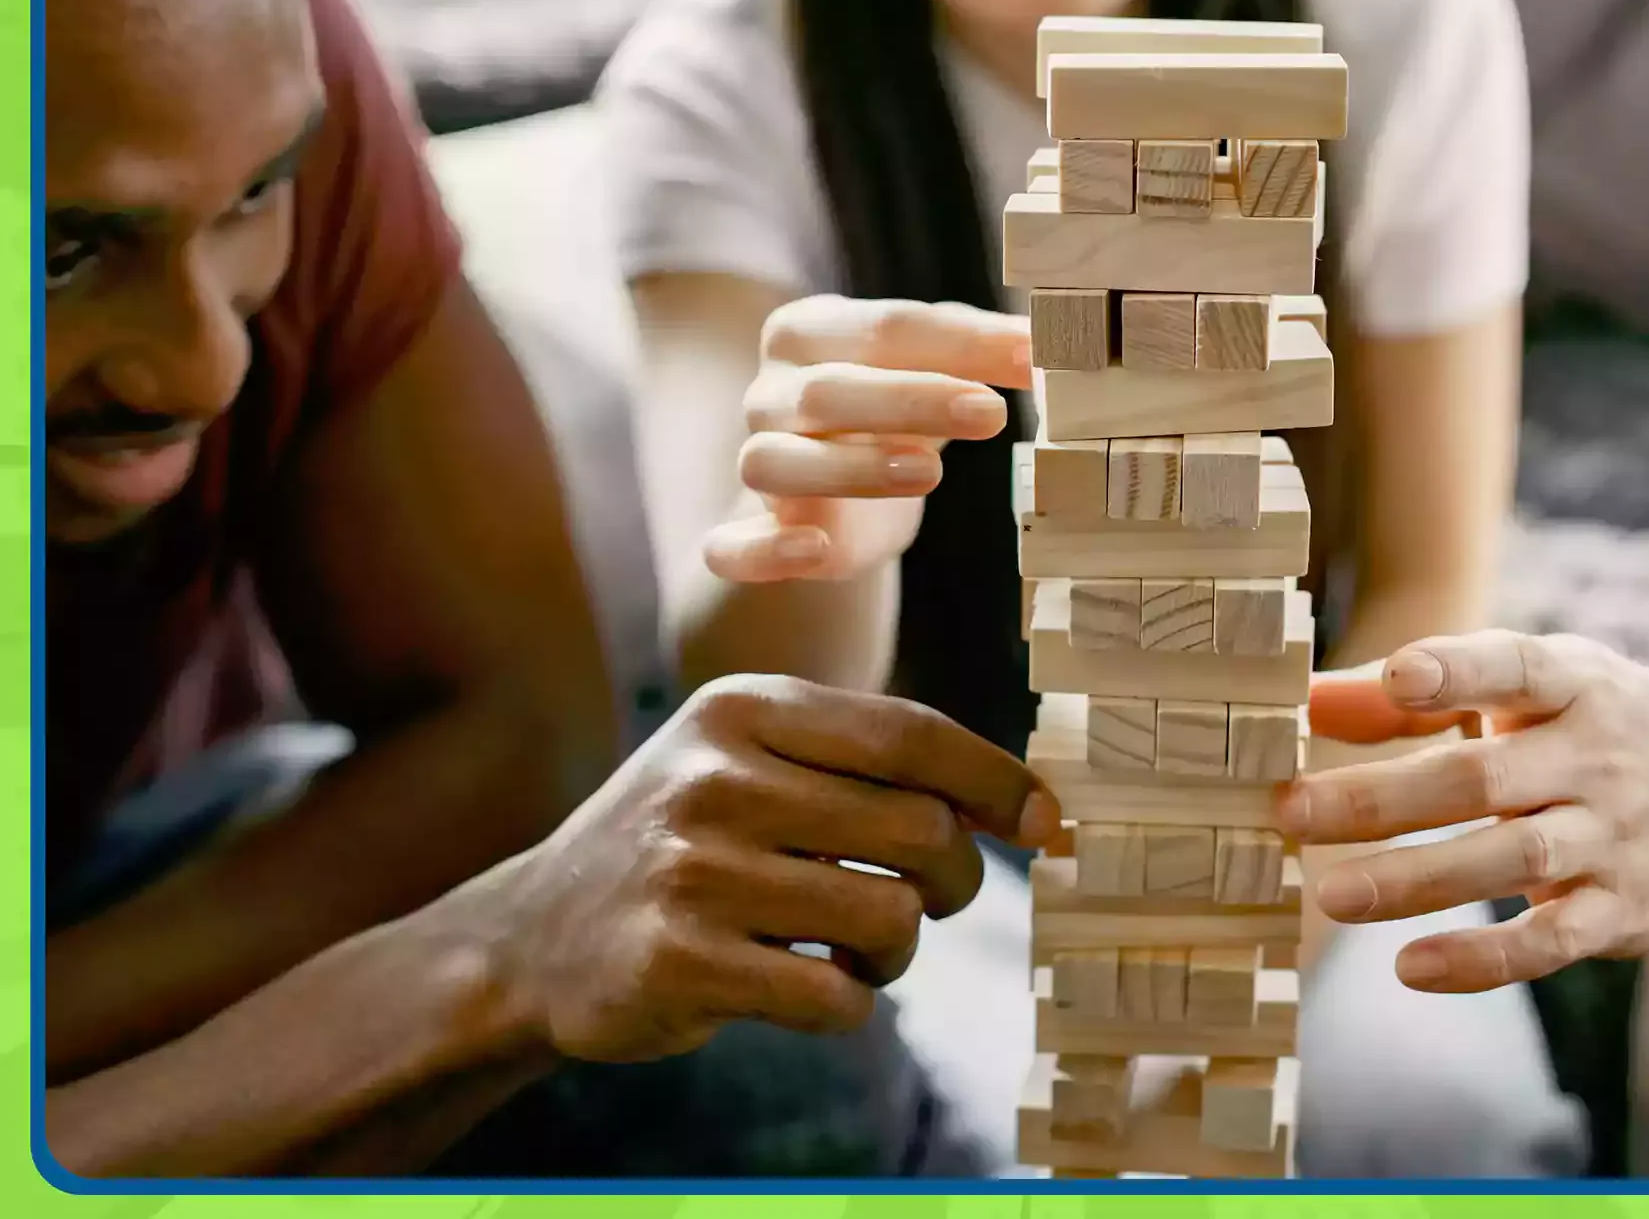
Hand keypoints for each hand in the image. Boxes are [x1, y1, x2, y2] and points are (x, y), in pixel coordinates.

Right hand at [484, 674, 1058, 1063]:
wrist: (531, 939)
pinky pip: (833, 997)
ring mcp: (693, 869)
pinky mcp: (680, 961)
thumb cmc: (679, 846)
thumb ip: (860, 766)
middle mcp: (717, 776)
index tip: (1048, 823)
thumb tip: (1021, 801)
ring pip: (888, 920)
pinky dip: (848, 1006)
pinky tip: (806, 986)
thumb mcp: (742, 762)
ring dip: (898, 955)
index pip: (912, 734)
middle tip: (931, 905)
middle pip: (918, 833)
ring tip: (860, 953)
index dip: (998, 783)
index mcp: (744, 711)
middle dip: (955, 885)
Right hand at [706, 296, 1030, 581]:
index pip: (885, 327)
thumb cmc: (892, 413)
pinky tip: (814, 550)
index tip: (1031, 357)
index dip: (960, 342)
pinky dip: (764, 551)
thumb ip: (982, 353)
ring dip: (849, 468)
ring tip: (929, 473)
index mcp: (812, 333)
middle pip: (827, 391)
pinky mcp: (748, 535)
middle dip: (910, 400)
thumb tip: (1047, 340)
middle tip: (990, 413)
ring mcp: (754, 463)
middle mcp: (771, 394)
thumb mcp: (936, 372)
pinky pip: (730, 545)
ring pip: (774, 462)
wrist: (834, 494)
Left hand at [1280, 630, 1648, 991]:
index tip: (1399, 679)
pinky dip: (1482, 959)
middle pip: (1482, 777)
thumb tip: (1309, 700)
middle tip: (1292, 813)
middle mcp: (1597, 756)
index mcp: (1573, 683)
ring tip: (1333, 896)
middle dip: (1383, 798)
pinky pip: (1550, 939)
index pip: (1514, 668)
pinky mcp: (1624, 912)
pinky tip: (1411, 967)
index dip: (1458, 672)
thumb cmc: (1602, 729)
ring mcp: (1614, 837)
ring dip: (1415, 880)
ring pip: (1509, 859)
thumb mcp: (1534, 688)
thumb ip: (1419, 695)